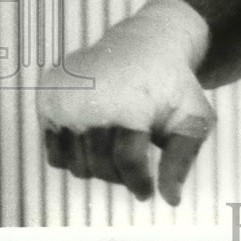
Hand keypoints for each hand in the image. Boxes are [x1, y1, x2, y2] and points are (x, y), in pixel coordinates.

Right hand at [36, 0, 214, 204]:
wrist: (147, 41)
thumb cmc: (172, 84)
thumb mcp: (191, 116)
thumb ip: (182, 158)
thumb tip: (171, 200)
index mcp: (130, 102)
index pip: (127, 163)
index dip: (138, 183)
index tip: (146, 192)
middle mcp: (92, 99)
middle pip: (100, 166)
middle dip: (120, 175)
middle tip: (133, 166)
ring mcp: (66, 97)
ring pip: (75, 164)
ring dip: (97, 167)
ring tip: (118, 147)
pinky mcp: (48, 96)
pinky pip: (55, 152)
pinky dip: (75, 155)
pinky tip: (96, 137)